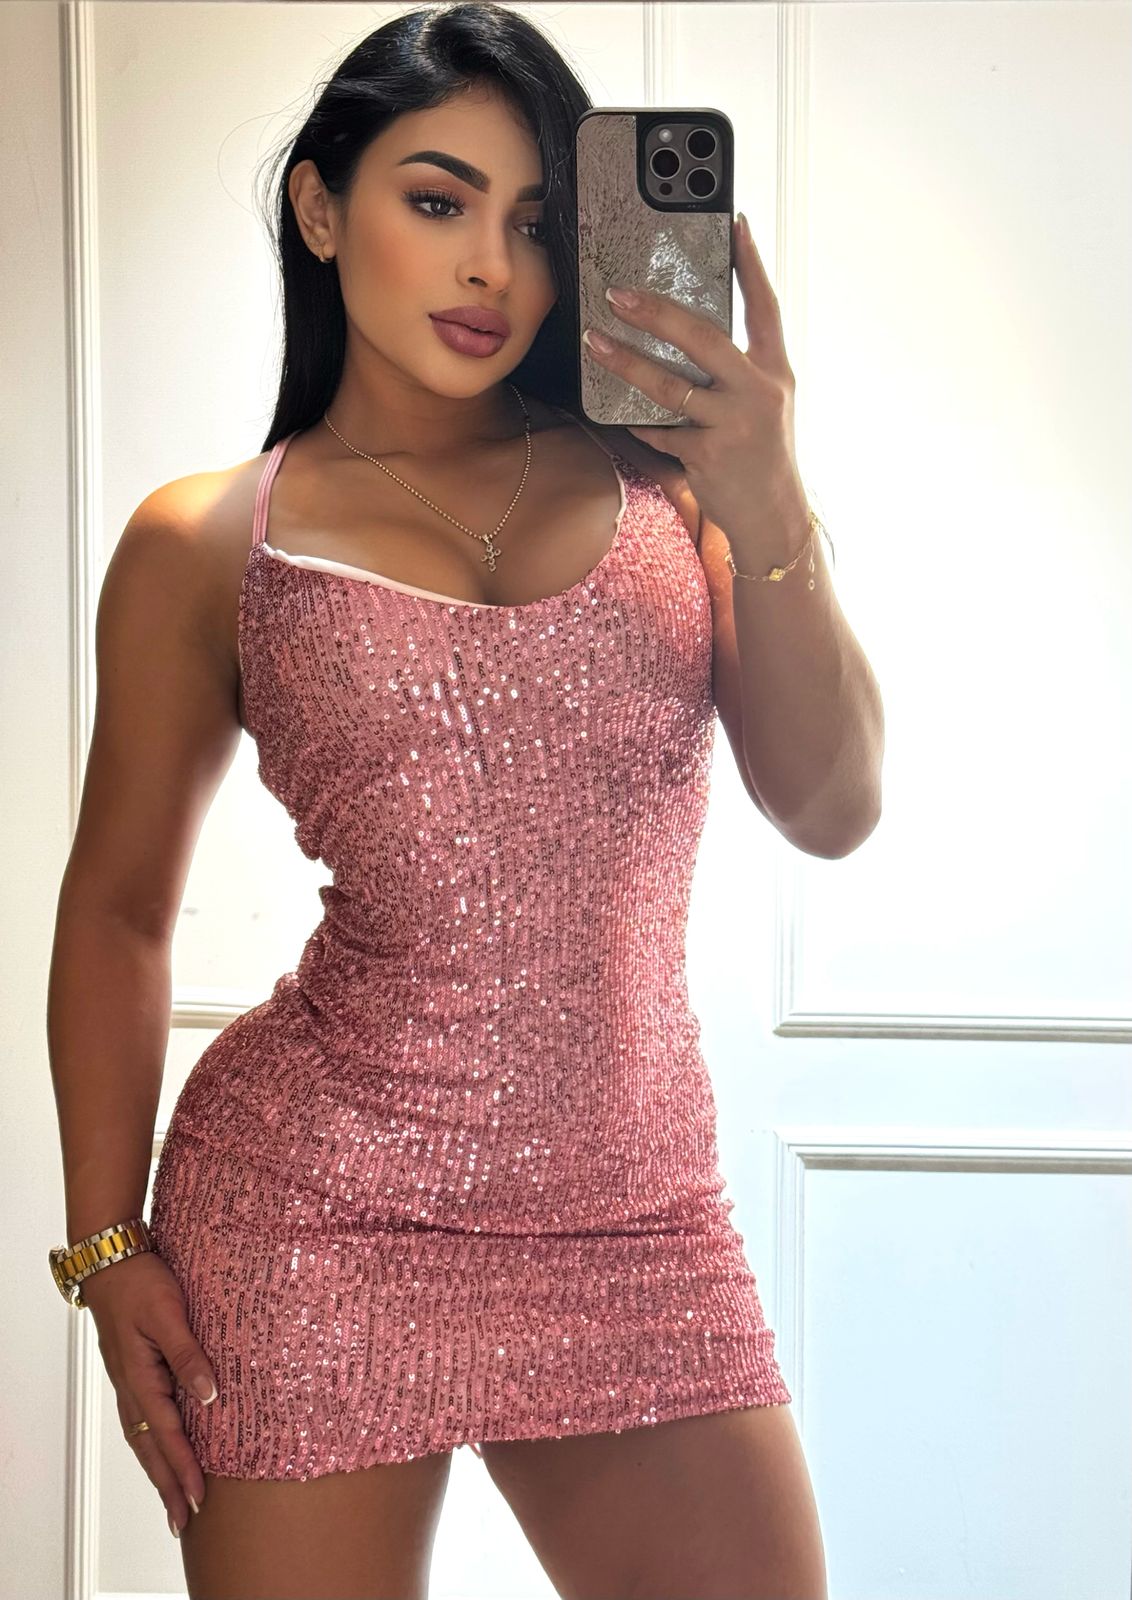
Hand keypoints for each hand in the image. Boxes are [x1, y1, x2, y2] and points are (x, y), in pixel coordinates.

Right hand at [82, 1250, 216, 1536]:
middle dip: (167, 1484)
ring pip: (143, 1436)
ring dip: (158, 1469)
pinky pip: (141, 1417)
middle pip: (150, 1447)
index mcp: (140, 1377)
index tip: (198, 1498)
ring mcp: (129, 1380)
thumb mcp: (169, 1314)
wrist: (112, 1261)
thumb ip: (188, 1355)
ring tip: (172, 1498)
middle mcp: (131, 1386)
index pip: (167, 1434)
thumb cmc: (141, 1283)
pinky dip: (151, 1442)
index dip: (184, 1467)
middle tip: (182, 1520)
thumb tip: (209, 1396)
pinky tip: (162, 1448)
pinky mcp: (132, 1370)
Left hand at [582, 214, 810, 555]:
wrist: (773, 517)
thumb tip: (692, 333)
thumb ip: (740, 370)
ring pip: (670, 386)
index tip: (735, 224)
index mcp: (775, 371)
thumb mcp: (767, 404)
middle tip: (619, 294)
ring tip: (594, 340)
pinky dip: (639, 420)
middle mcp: (758, 392)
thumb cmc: (763, 455)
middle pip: (703, 339)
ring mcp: (732, 424)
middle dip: (657, 313)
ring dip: (626, 362)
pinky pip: (661, 429)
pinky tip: (618, 411)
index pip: (765, 307)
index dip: (751, 264)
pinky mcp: (707, 455)